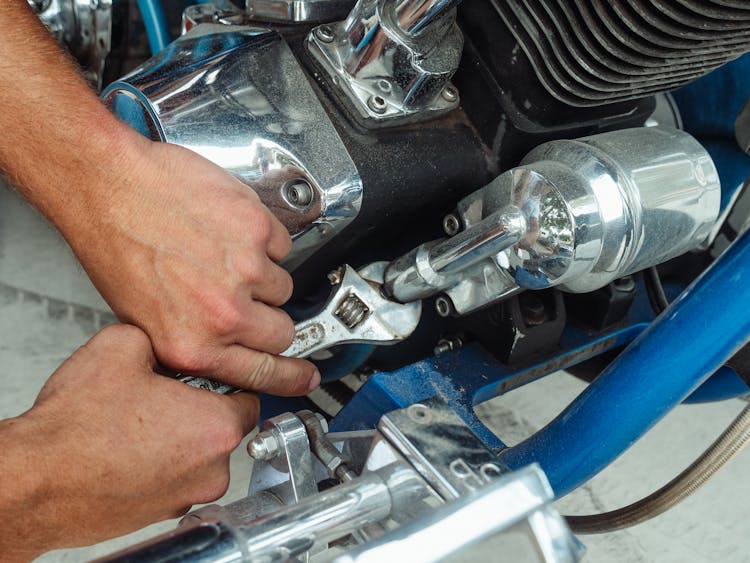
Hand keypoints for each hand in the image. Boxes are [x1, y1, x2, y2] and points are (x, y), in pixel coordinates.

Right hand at [0, 325, 258, 558]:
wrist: (36, 481)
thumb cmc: (76, 428)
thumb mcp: (122, 344)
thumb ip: (160, 335)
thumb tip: (164, 335)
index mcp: (217, 426)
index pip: (249, 394)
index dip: (223, 378)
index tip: (204, 374)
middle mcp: (211, 469)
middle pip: (224, 426)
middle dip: (199, 407)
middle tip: (163, 395)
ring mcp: (187, 496)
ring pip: (199, 455)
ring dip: (178, 438)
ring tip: (137, 422)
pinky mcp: (163, 514)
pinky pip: (174, 478)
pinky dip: (159, 463)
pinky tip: (126, 447)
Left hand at [67, 129, 318, 394]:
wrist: (108, 187)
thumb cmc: (115, 246)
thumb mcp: (144, 321)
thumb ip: (194, 341)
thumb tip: (228, 348)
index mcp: (193, 345)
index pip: (263, 374)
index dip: (291, 377)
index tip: (305, 376)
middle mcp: (223, 314)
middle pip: (283, 332)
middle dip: (269, 318)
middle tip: (247, 298)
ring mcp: (245, 271)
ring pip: (284, 286)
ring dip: (262, 274)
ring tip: (223, 255)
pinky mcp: (257, 229)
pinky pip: (281, 245)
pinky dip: (262, 238)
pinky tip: (226, 230)